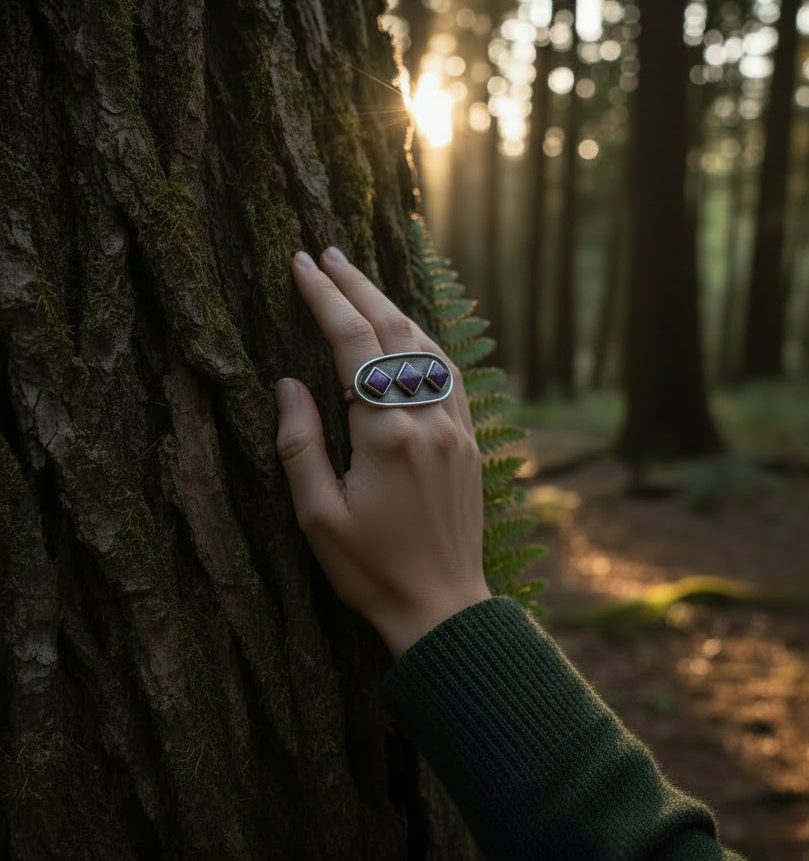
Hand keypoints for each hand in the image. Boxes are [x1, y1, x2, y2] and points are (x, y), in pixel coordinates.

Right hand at [275, 247, 490, 656]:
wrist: (442, 607)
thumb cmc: (371, 570)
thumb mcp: (318, 517)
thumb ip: (299, 445)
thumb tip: (286, 384)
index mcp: (386, 435)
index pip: (353, 344)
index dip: (326, 298)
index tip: (302, 264)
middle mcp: (428, 420)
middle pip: (393, 331)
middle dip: (358, 286)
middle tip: (327, 253)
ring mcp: (456, 429)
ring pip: (427, 345)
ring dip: (392, 306)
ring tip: (359, 281)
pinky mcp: (469, 442)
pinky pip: (449, 373)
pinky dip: (424, 340)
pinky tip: (408, 333)